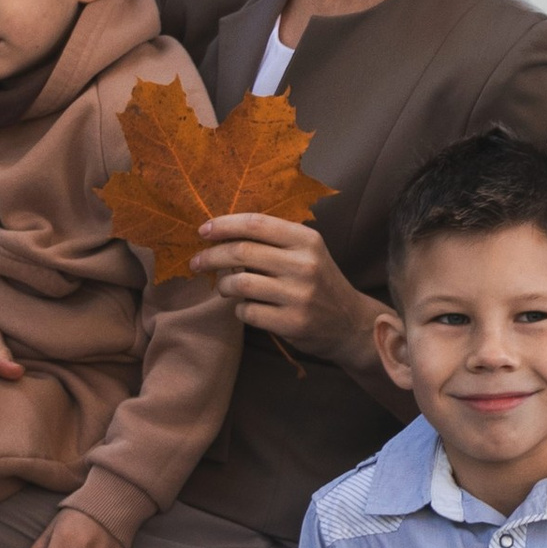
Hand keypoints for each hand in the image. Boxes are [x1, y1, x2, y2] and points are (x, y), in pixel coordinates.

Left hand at [193, 213, 384, 373]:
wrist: (350, 324)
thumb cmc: (319, 282)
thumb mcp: (307, 252)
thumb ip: (274, 240)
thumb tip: (223, 231)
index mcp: (306, 240)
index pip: (256, 223)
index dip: (224, 225)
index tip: (203, 230)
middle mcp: (304, 264)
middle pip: (242, 252)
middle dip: (211, 256)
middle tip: (196, 262)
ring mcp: (298, 295)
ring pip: (240, 283)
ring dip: (223, 285)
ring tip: (224, 287)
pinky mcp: (292, 323)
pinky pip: (247, 312)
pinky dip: (239, 309)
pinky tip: (247, 308)